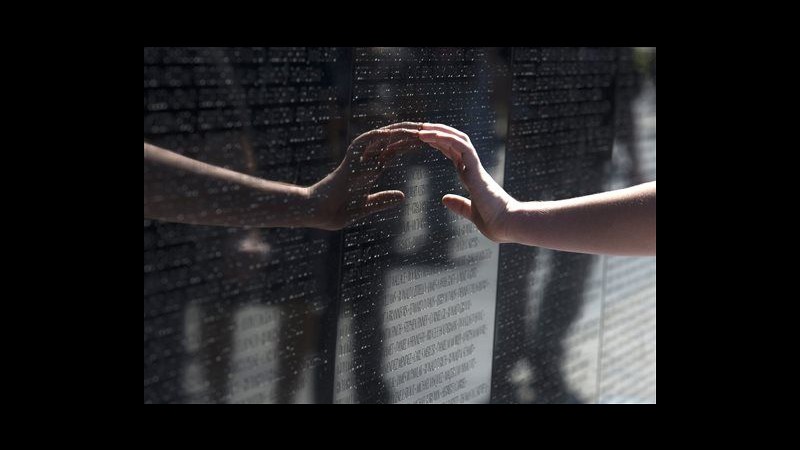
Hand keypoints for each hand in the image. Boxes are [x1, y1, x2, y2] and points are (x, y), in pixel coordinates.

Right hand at [307, 127, 420, 229]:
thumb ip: (383, 199)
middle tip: (432, 129)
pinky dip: (386, 135)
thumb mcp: (367, 205)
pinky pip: (370, 140)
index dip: (411, 144)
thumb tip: (403, 196)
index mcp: (371, 167)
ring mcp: (359, 155)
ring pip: (385, 136)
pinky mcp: (352, 156)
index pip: (394, 150)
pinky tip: (402, 132)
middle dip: (412, 134)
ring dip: (404, 131)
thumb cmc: (339, 210)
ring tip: (422, 127)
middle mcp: (366, 158)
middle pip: (393, 139)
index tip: (429, 142)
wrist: (320, 212)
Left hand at [409, 123, 517, 242]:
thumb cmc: (494, 222)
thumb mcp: (471, 213)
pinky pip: (462, 147)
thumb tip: (444, 199)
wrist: (507, 224)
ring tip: (422, 129)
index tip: (427, 139)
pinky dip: (447, 139)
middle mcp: (473, 168)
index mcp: (471, 177)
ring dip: (440, 132)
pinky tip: (433, 136)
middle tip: (421, 128)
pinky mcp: (477, 169)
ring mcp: (476, 167)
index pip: (455, 154)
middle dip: (439, 133)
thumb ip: (459, 205)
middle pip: (456, 142)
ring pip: (459, 140)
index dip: (442, 144)